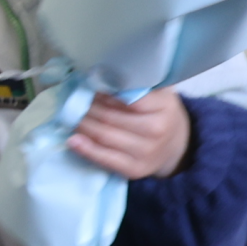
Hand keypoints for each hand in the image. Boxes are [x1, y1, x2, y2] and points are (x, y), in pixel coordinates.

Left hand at [68, 89, 191, 179]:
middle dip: (88, 107)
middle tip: (75, 99)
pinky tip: (72, 140)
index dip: (105, 92)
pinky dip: (86, 149)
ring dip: (83, 124)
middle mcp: (156, 131)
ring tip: (70, 115)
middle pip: (112, 117)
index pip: (128, 98)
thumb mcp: (159, 92)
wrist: (176, 145)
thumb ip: (139, 83)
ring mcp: (146, 153)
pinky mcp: (135, 170)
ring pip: (105, 136)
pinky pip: (107, 159)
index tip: (91, 84)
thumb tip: (104, 75)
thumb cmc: (160, 112)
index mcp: (164, 106)